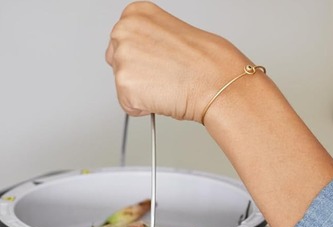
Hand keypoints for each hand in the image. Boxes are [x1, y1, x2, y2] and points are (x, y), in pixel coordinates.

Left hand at [105, 1, 250, 121]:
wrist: (217, 81)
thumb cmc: (207, 60)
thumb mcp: (174, 33)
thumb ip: (151, 41)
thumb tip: (145, 57)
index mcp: (136, 13)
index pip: (123, 39)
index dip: (143, 55)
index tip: (157, 59)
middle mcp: (124, 31)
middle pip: (116, 60)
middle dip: (137, 72)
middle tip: (164, 75)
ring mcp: (122, 59)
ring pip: (122, 84)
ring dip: (142, 90)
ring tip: (168, 84)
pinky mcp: (124, 86)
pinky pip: (128, 105)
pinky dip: (143, 107)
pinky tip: (163, 96)